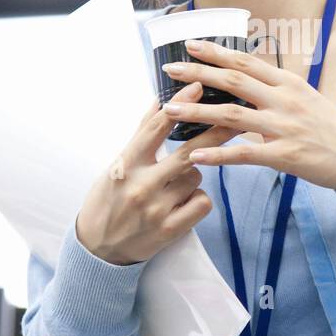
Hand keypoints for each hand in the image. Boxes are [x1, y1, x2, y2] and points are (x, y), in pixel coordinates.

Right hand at [75, 80, 245, 264]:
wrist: (98, 249)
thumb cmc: (108, 200)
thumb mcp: (118, 164)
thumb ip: (141, 135)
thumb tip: (160, 101)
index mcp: (126, 165)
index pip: (155, 128)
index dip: (179, 105)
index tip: (198, 86)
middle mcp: (141, 185)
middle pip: (188, 153)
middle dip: (216, 133)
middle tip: (237, 117)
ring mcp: (156, 210)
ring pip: (196, 177)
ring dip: (193, 175)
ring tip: (173, 185)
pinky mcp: (169, 231)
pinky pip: (202, 202)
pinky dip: (197, 199)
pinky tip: (182, 203)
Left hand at [160, 39, 335, 190]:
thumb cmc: (330, 127)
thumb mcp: (304, 99)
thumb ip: (274, 91)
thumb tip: (244, 84)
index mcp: (288, 83)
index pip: (246, 61)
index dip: (216, 52)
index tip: (190, 44)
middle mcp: (284, 99)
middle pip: (234, 80)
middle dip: (198, 72)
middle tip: (169, 69)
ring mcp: (284, 127)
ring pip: (232, 114)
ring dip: (198, 110)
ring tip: (170, 109)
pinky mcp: (286, 155)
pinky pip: (244, 154)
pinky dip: (217, 154)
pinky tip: (195, 154)